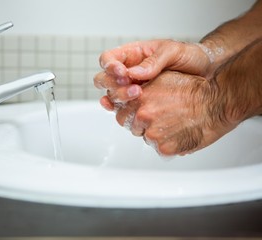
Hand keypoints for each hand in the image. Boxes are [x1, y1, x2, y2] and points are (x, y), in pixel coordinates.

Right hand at [94, 40, 212, 109]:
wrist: (207, 73)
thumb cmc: (190, 57)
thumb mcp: (173, 51)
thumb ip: (153, 61)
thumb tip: (133, 73)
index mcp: (132, 55)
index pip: (108, 59)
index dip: (110, 66)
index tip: (123, 73)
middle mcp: (127, 72)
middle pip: (104, 79)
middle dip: (114, 84)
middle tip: (134, 88)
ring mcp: (131, 88)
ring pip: (111, 95)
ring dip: (119, 97)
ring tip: (138, 95)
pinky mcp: (139, 104)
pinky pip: (122, 108)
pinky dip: (119, 110)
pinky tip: (122, 111)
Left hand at [114, 71, 237, 155]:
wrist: (215, 103)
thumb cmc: (193, 89)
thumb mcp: (162, 78)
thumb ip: (141, 88)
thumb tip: (129, 96)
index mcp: (139, 98)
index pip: (121, 112)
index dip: (130, 113)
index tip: (139, 113)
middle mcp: (142, 115)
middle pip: (131, 126)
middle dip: (140, 124)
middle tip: (159, 119)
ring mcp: (152, 133)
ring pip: (145, 138)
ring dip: (155, 134)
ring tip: (172, 124)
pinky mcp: (164, 147)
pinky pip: (159, 150)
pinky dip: (168, 145)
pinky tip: (178, 134)